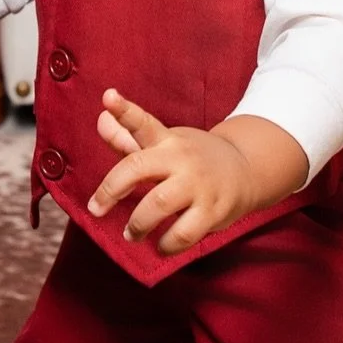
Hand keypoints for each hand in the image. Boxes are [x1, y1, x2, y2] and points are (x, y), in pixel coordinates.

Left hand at [88, 88, 308, 256]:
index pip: (143, 123)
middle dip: (111, 189)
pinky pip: (184, 233)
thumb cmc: (193, 159)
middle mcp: (181, 159)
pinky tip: (160, 246)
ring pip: (159, 204)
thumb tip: (100, 118)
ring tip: (131, 234)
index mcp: (167, 141)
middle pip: (139, 167)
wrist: (247, 170)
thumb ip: (129, 136)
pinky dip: (167, 245)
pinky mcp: (213, 211)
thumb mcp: (165, 143)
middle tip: (95, 209)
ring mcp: (198, 185)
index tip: (108, 97)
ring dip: (138, 224)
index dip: (125, 110)